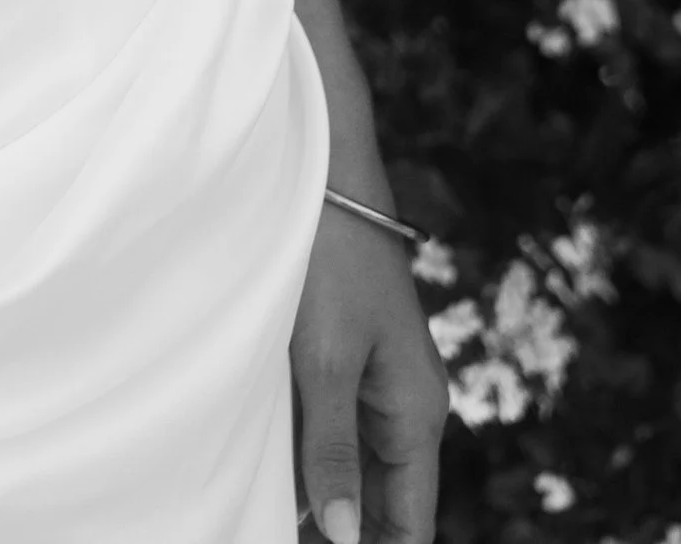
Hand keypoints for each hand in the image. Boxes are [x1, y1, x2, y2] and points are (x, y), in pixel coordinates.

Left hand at [292, 202, 449, 543]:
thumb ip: (332, 450)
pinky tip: (265, 463)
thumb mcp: (325, 362)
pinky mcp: (347, 357)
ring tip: (264, 513)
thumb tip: (347, 537)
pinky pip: (331, 424)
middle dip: (341, 527)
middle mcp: (405, 404)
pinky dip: (303, 447)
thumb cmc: (331, 260)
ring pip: (351, 462)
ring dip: (317, 489)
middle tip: (270, 530)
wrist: (326, 173)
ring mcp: (377, 380)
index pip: (411, 521)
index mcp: (416, 413)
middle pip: (381, 499)